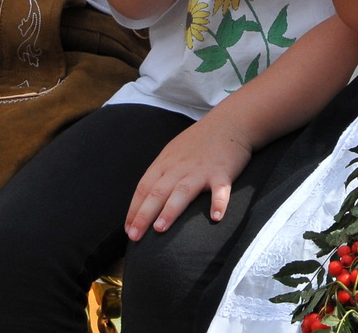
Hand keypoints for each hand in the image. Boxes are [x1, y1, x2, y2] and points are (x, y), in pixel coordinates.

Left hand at [124, 115, 253, 238]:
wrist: (229, 122)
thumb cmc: (200, 141)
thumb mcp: (174, 152)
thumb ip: (163, 173)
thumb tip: (148, 200)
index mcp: (166, 163)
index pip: (144, 188)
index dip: (134, 209)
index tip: (128, 229)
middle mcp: (180, 167)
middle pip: (158, 192)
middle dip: (144, 215)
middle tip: (134, 236)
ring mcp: (201, 170)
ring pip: (182, 191)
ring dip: (170, 210)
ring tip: (160, 228)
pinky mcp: (222, 172)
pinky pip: (220, 190)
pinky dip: (218, 202)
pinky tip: (216, 217)